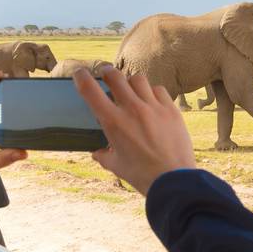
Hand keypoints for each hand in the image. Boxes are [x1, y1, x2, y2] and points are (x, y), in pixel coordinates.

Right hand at [74, 68, 195, 195]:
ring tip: (131, 89)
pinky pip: (159, 90)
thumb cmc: (142, 175)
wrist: (173, 180)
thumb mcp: (116, 166)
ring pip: (138, 79)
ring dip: (130, 82)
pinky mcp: (171, 110)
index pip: (90, 90)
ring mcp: (153, 107)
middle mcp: (132, 109)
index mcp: (113, 122)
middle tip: (106, 73)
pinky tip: (152, 101)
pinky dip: (152, 92)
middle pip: (115, 76)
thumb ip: (104, 156)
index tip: (79, 73)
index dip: (81, 77)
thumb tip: (97, 152)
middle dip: (107, 71)